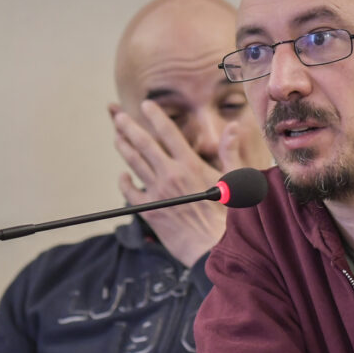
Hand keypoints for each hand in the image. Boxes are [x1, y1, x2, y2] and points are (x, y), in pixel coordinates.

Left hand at [109, 100, 244, 265]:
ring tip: (117, 136)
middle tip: (120, 116)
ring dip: (124, 148)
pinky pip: (130, 193)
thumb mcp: (236, 180)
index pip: (168, 133)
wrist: (214, 248)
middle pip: (144, 145)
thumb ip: (231, 152)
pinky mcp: (149, 211)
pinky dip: (124, 182)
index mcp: (190, 165)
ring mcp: (157, 193)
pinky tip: (123, 176)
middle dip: (130, 127)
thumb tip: (234, 128)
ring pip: (134, 164)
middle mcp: (170, 175)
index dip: (156, 116)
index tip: (146, 104)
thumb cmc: (229, 216)